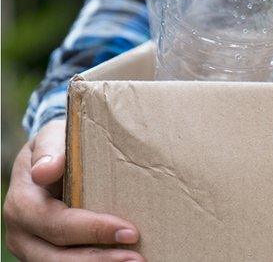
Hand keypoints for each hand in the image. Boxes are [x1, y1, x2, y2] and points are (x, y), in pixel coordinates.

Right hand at [3, 120, 144, 260]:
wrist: (48, 159)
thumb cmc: (58, 145)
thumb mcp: (53, 136)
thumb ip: (52, 149)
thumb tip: (45, 170)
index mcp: (22, 202)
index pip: (56, 223)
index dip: (92, 230)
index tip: (129, 231)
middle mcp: (21, 231)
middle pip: (55, 256)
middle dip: (98, 259)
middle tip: (138, 258)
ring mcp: (31, 248)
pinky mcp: (45, 255)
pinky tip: (120, 260)